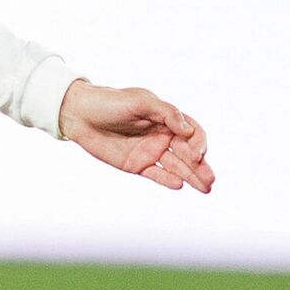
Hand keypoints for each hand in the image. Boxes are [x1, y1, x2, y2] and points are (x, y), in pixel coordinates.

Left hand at [59, 80, 214, 192]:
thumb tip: (188, 130)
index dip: (199, 143)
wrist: (78, 113)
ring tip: (206, 188)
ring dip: (192, 176)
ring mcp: (149, 151)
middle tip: (211, 179)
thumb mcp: (140, 100)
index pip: (192, 133)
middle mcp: (161, 136)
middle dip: (201, 166)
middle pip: (188, 153)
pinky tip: (178, 185)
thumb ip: (166, 113)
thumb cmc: (110, 102)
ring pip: (177, 167)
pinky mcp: (136, 164)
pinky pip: (157, 174)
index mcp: (166, 119)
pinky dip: (168, 180)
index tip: (197, 152)